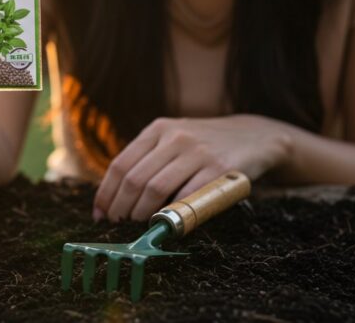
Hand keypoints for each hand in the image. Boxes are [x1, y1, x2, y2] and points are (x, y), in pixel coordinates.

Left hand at [92, 115, 291, 221]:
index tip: (100, 213)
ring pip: (156, 188)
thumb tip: (114, 195)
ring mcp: (197, 152)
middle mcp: (174, 137)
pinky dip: (173, 213)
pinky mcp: (219, 169)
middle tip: (118, 222)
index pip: (120, 164)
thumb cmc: (205, 144)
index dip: (106, 192)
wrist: (255, 136)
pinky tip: (166, 223)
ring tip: (139, 224)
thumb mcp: (174, 138)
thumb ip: (148, 158)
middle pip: (134, 179)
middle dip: (121, 207)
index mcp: (157, 129)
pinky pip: (187, 196)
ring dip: (142, 213)